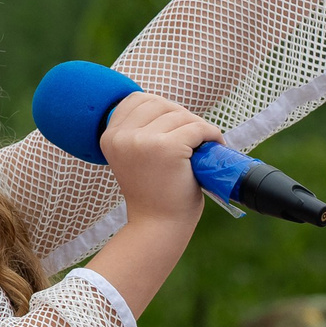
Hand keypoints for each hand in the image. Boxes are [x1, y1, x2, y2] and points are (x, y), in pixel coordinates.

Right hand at [99, 90, 215, 225]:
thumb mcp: (135, 158)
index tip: (175, 125)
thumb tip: (167, 106)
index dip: (161, 108)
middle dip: (182, 117)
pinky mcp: (168, 147)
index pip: (137, 99)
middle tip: (194, 137)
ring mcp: (143, 141)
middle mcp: (122, 137)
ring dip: (198, 127)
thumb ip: (140, 132)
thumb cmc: (153, 194)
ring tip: (204, 145)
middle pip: (160, 104)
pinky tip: (215, 145)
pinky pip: (198, 127)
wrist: (158, 227)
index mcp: (110, 137)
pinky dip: (212, 134)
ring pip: (181, 115)